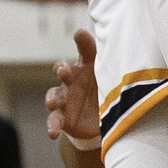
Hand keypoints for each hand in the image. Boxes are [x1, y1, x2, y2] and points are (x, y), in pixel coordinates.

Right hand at [46, 27, 101, 151]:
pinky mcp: (62, 118)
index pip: (84, 52)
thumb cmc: (104, 91)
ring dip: (52, 98)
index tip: (81, 35)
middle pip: (63, 71)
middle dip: (62, 70)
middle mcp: (72, 81)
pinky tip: (52, 133)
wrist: (101, 123)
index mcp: (86, 67)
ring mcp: (65, 99)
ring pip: (54, 95)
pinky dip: (51, 126)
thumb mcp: (109, 77)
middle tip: (64, 71)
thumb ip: (110, 61)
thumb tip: (116, 37)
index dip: (82, 43)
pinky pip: (54, 120)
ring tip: (52, 102)